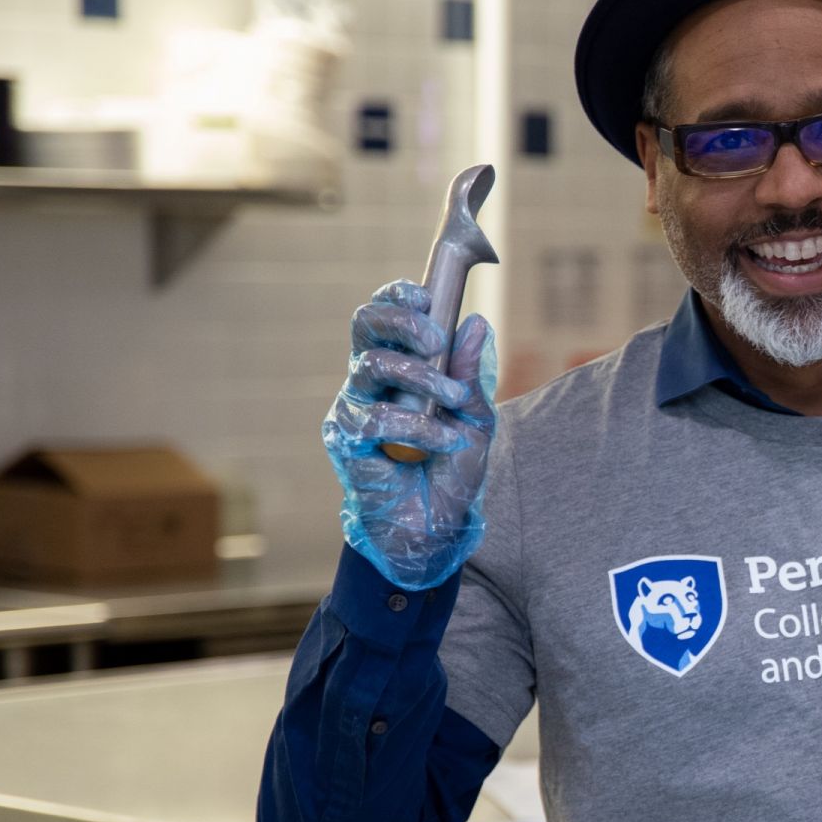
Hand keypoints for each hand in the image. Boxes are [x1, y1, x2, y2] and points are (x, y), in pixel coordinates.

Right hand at [322, 280, 497, 589]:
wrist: (436, 525)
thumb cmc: (451, 468)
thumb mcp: (474, 418)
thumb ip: (470, 375)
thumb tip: (476, 323)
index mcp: (397, 366)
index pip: (384, 315)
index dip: (398, 296)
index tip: (427, 296)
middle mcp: (369, 380)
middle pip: (365, 324)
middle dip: (402, 322)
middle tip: (436, 343)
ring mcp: (354, 407)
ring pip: (374, 364)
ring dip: (421, 377)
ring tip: (451, 401)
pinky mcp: (346, 440)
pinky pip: (377, 418)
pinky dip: (417, 426)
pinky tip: (441, 442)